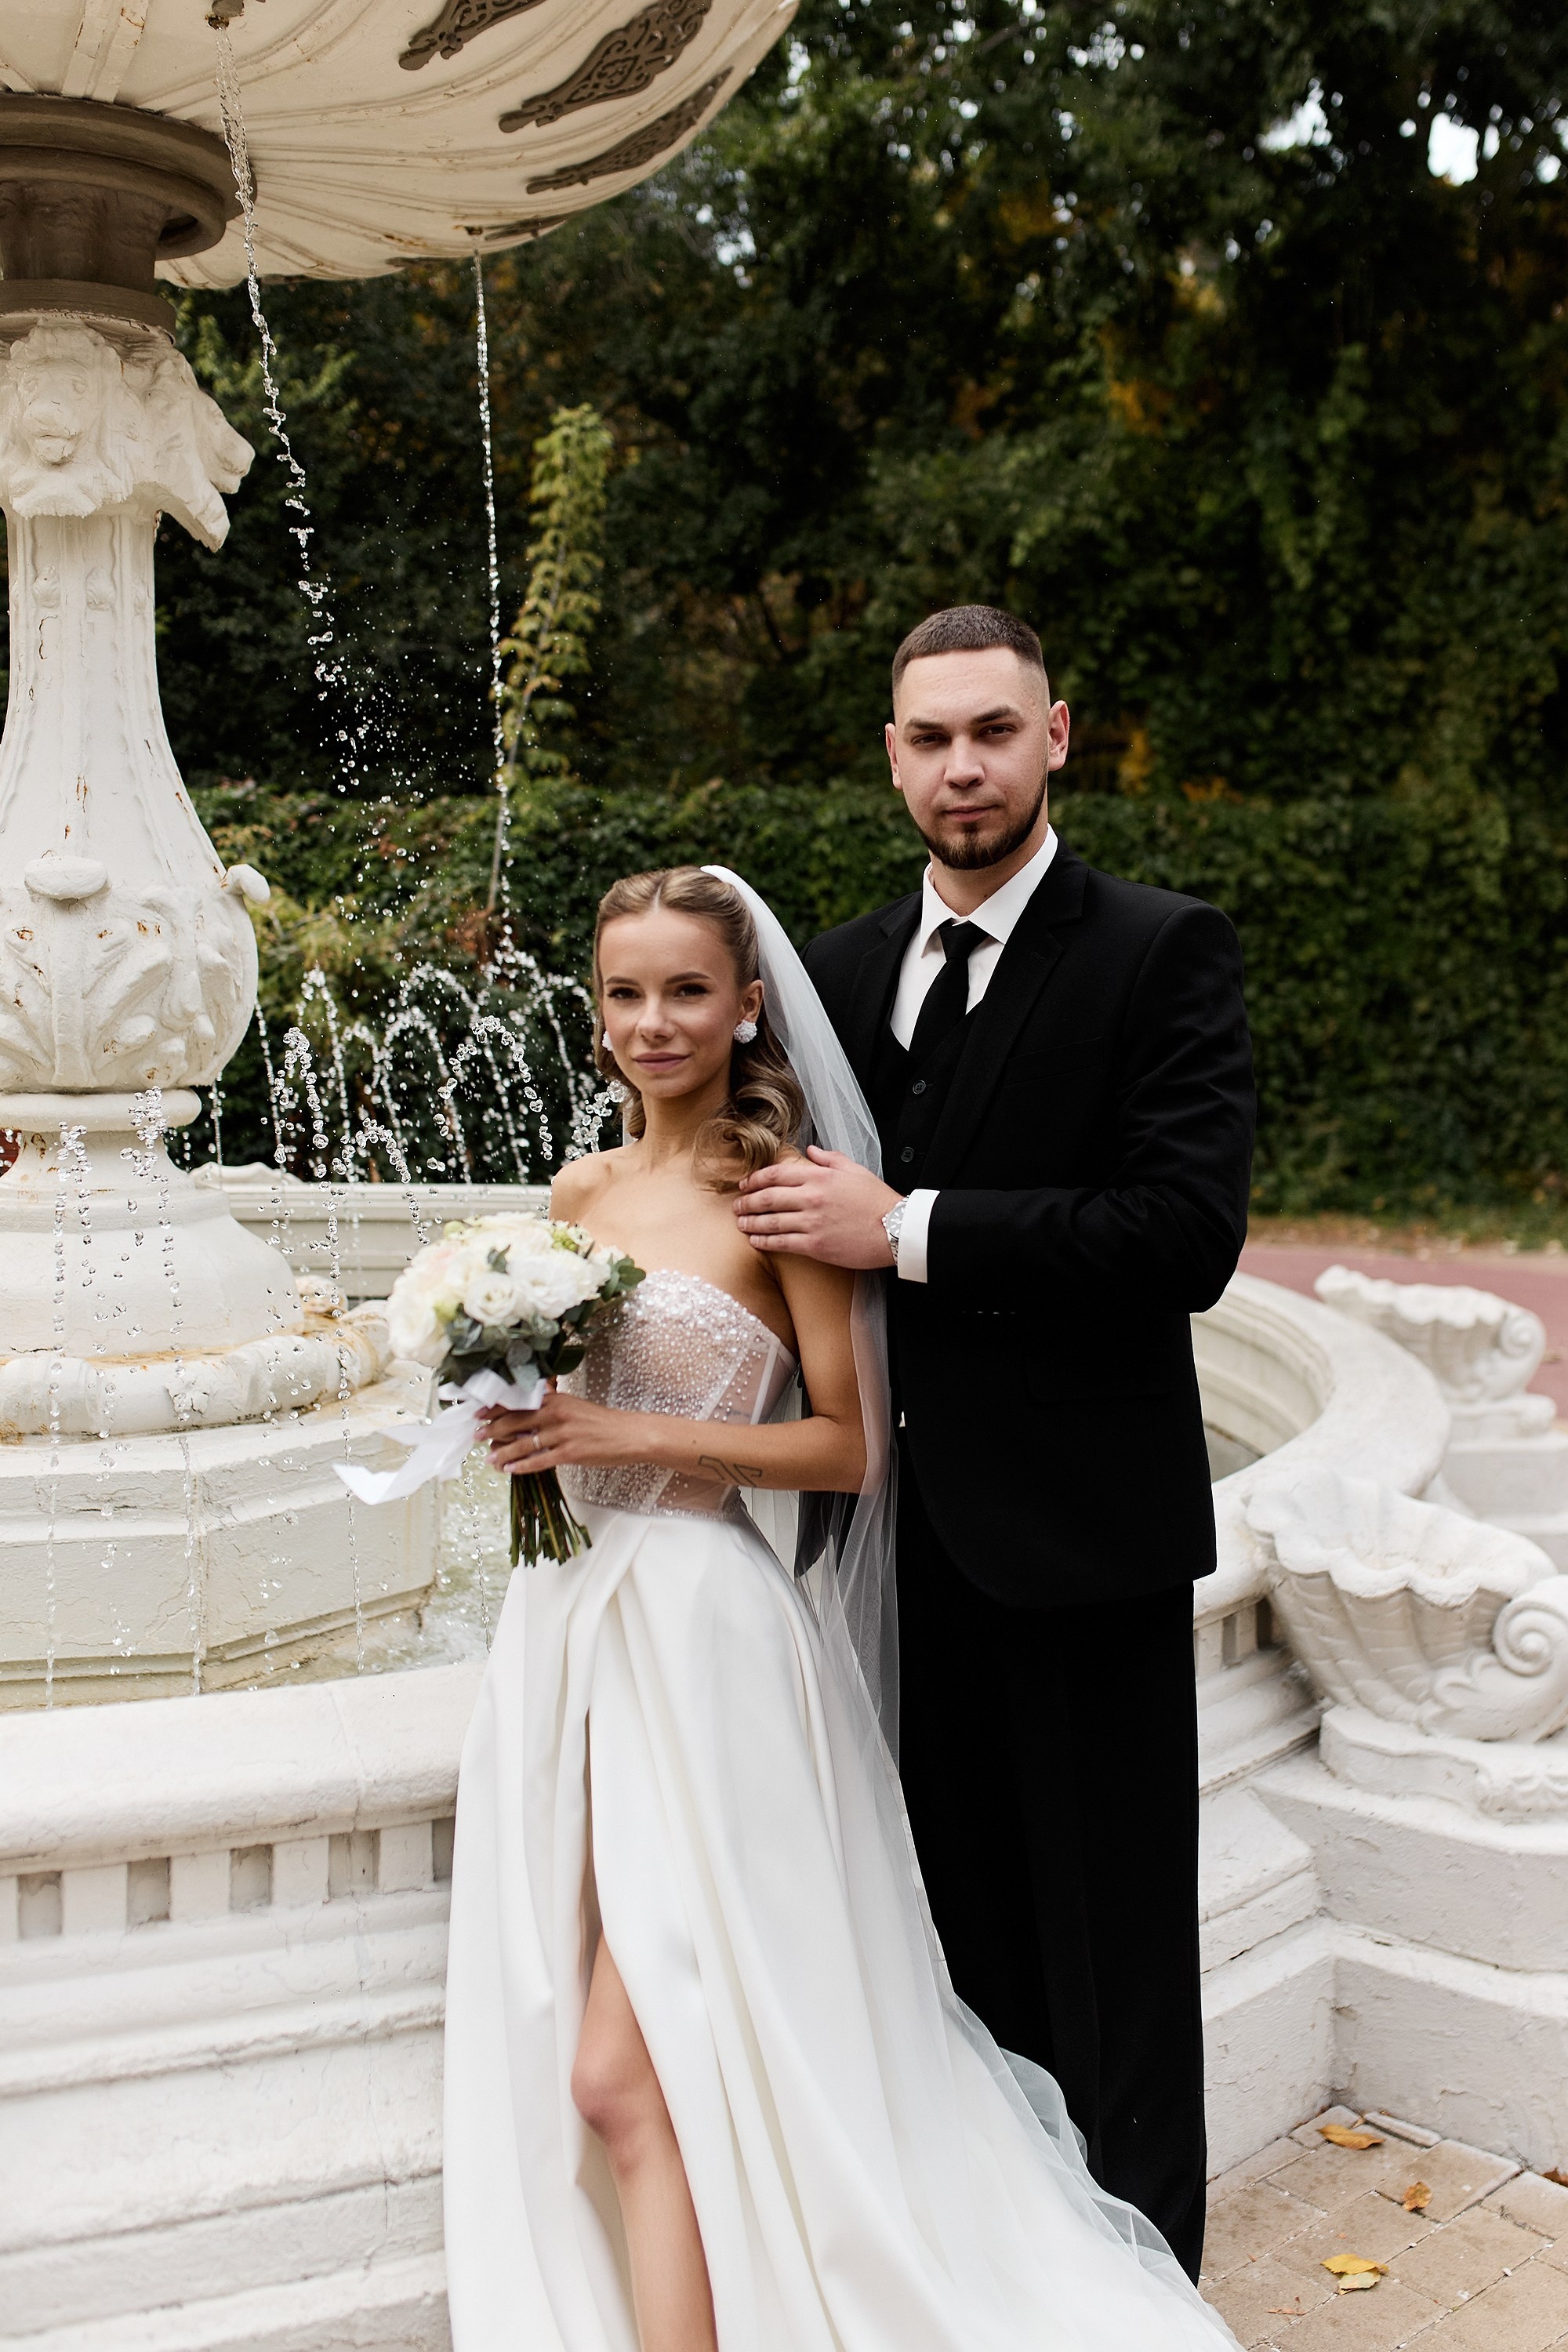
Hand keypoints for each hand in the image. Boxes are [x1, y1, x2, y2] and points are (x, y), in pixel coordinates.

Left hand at [480, 1388, 626, 1476]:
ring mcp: (563, 1434)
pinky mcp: (570, 1453)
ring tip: (489, 1459)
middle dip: (491, 1430)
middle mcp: (557, 1413)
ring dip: (503, 1453)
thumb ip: (550, 1407)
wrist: (629, 1435)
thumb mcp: (574, 1406)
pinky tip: (511, 1470)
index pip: (518, 1402)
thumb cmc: (601, 1422)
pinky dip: (522, 1466)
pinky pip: (539, 1461)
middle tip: (476, 1437)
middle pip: (515, 1421)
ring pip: (523, 1443)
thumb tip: (524, 1414)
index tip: (478, 1414)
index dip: (495, 1408)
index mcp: (556, 1399)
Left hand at [734, 1147, 900, 1268]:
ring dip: (750, 1222)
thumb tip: (809, 1149)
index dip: (755, 1179)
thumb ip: (829, 1158)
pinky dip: (764, 1241)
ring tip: (740, 1223)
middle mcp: (811, 1197)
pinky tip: (755, 1241)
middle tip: (736, 1206)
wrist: (896, 1230)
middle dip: (746, 1202)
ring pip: (770, 1221)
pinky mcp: (815, 1245)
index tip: (744, 1184)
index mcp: (819, 1176)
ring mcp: (812, 1222)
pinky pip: (782, 1242)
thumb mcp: (855, 1170)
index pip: (776, 1174)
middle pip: (767, 1197)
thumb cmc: (877, 1200)